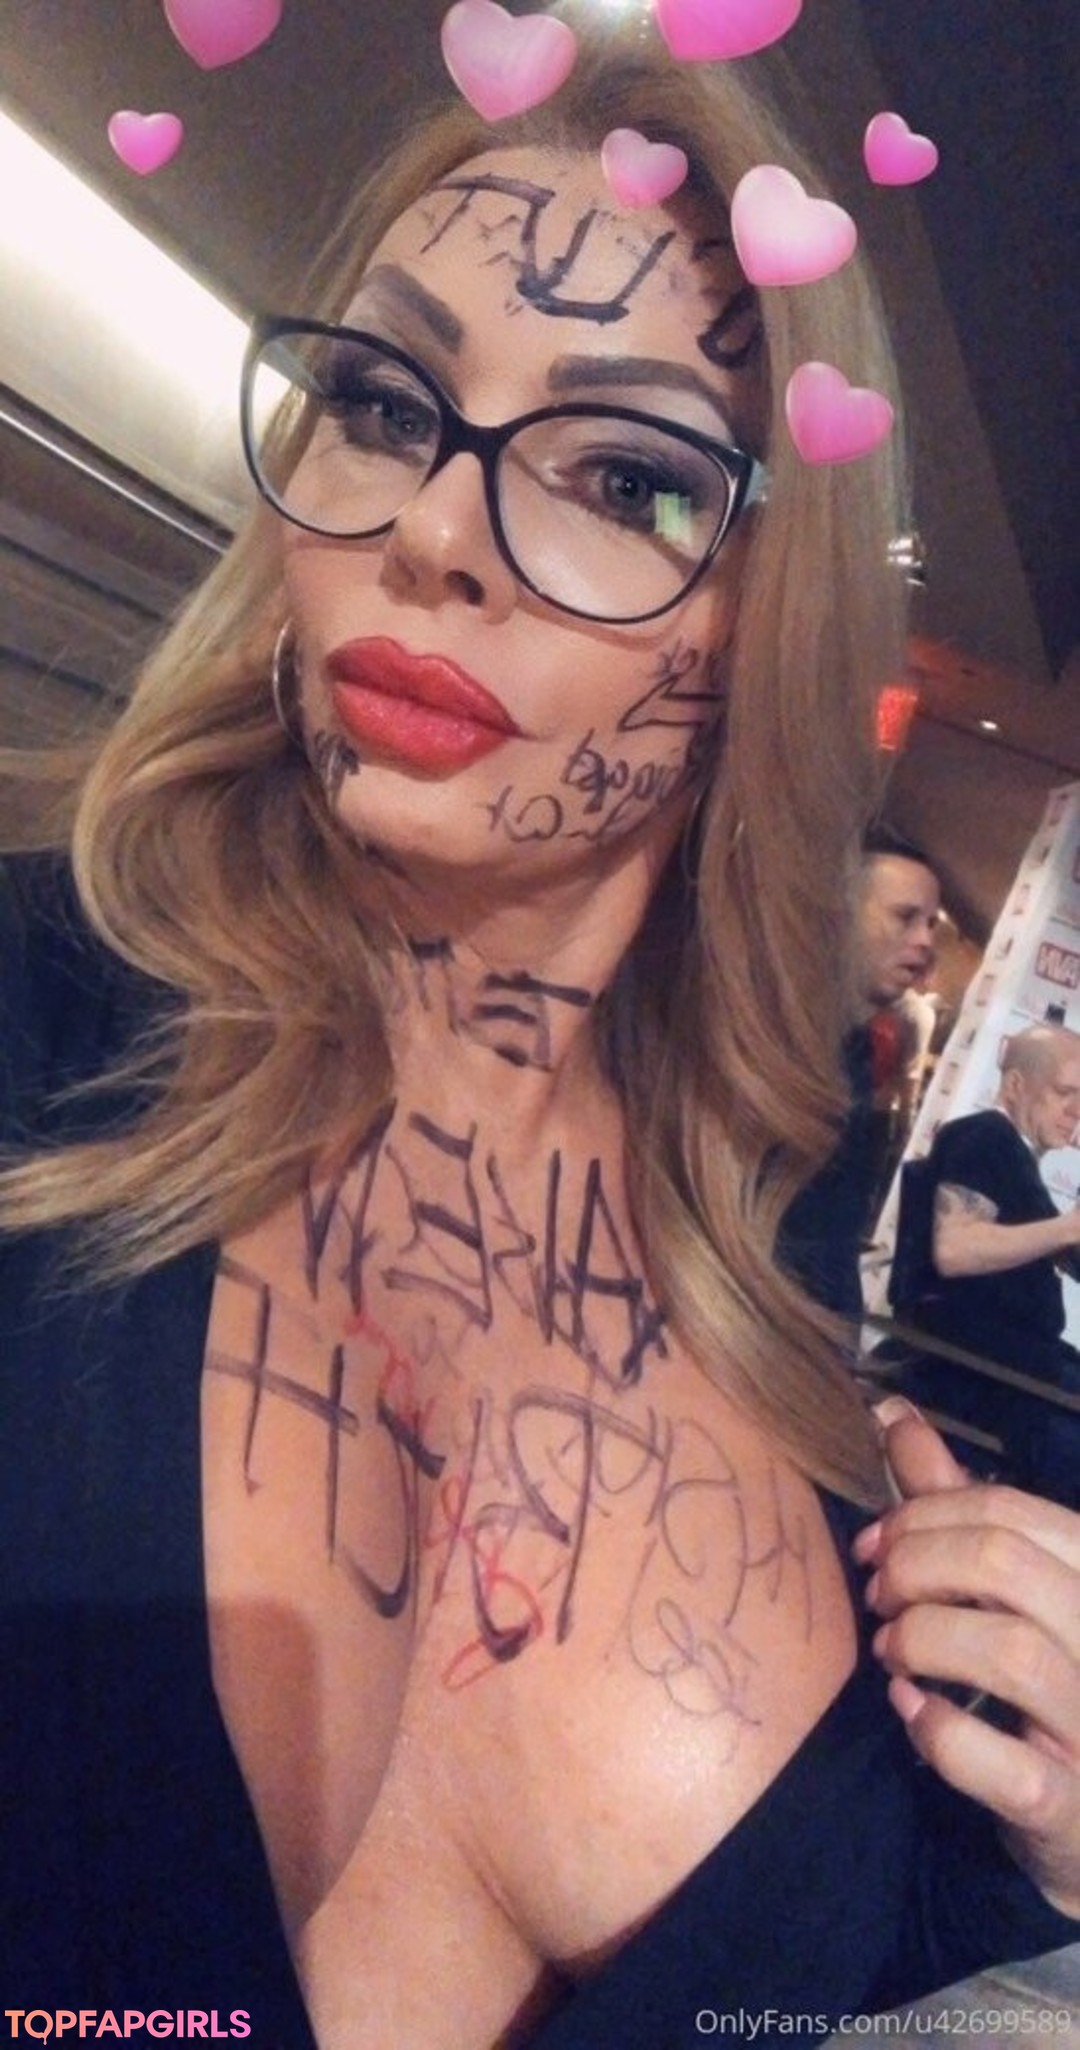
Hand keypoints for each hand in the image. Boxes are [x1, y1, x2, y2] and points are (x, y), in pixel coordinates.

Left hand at [853, 1399, 1079, 1918]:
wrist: (1079, 1820)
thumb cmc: (1039, 1683)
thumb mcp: (1010, 1585)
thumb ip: (957, 1504)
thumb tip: (890, 1413)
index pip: (1011, 1512)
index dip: (922, 1513)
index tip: (873, 1543)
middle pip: (1005, 1566)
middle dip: (917, 1566)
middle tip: (877, 1594)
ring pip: (1012, 1652)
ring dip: (924, 1639)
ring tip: (891, 1649)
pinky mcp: (1069, 1808)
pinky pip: (1007, 1767)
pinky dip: (943, 1734)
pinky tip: (910, 1712)